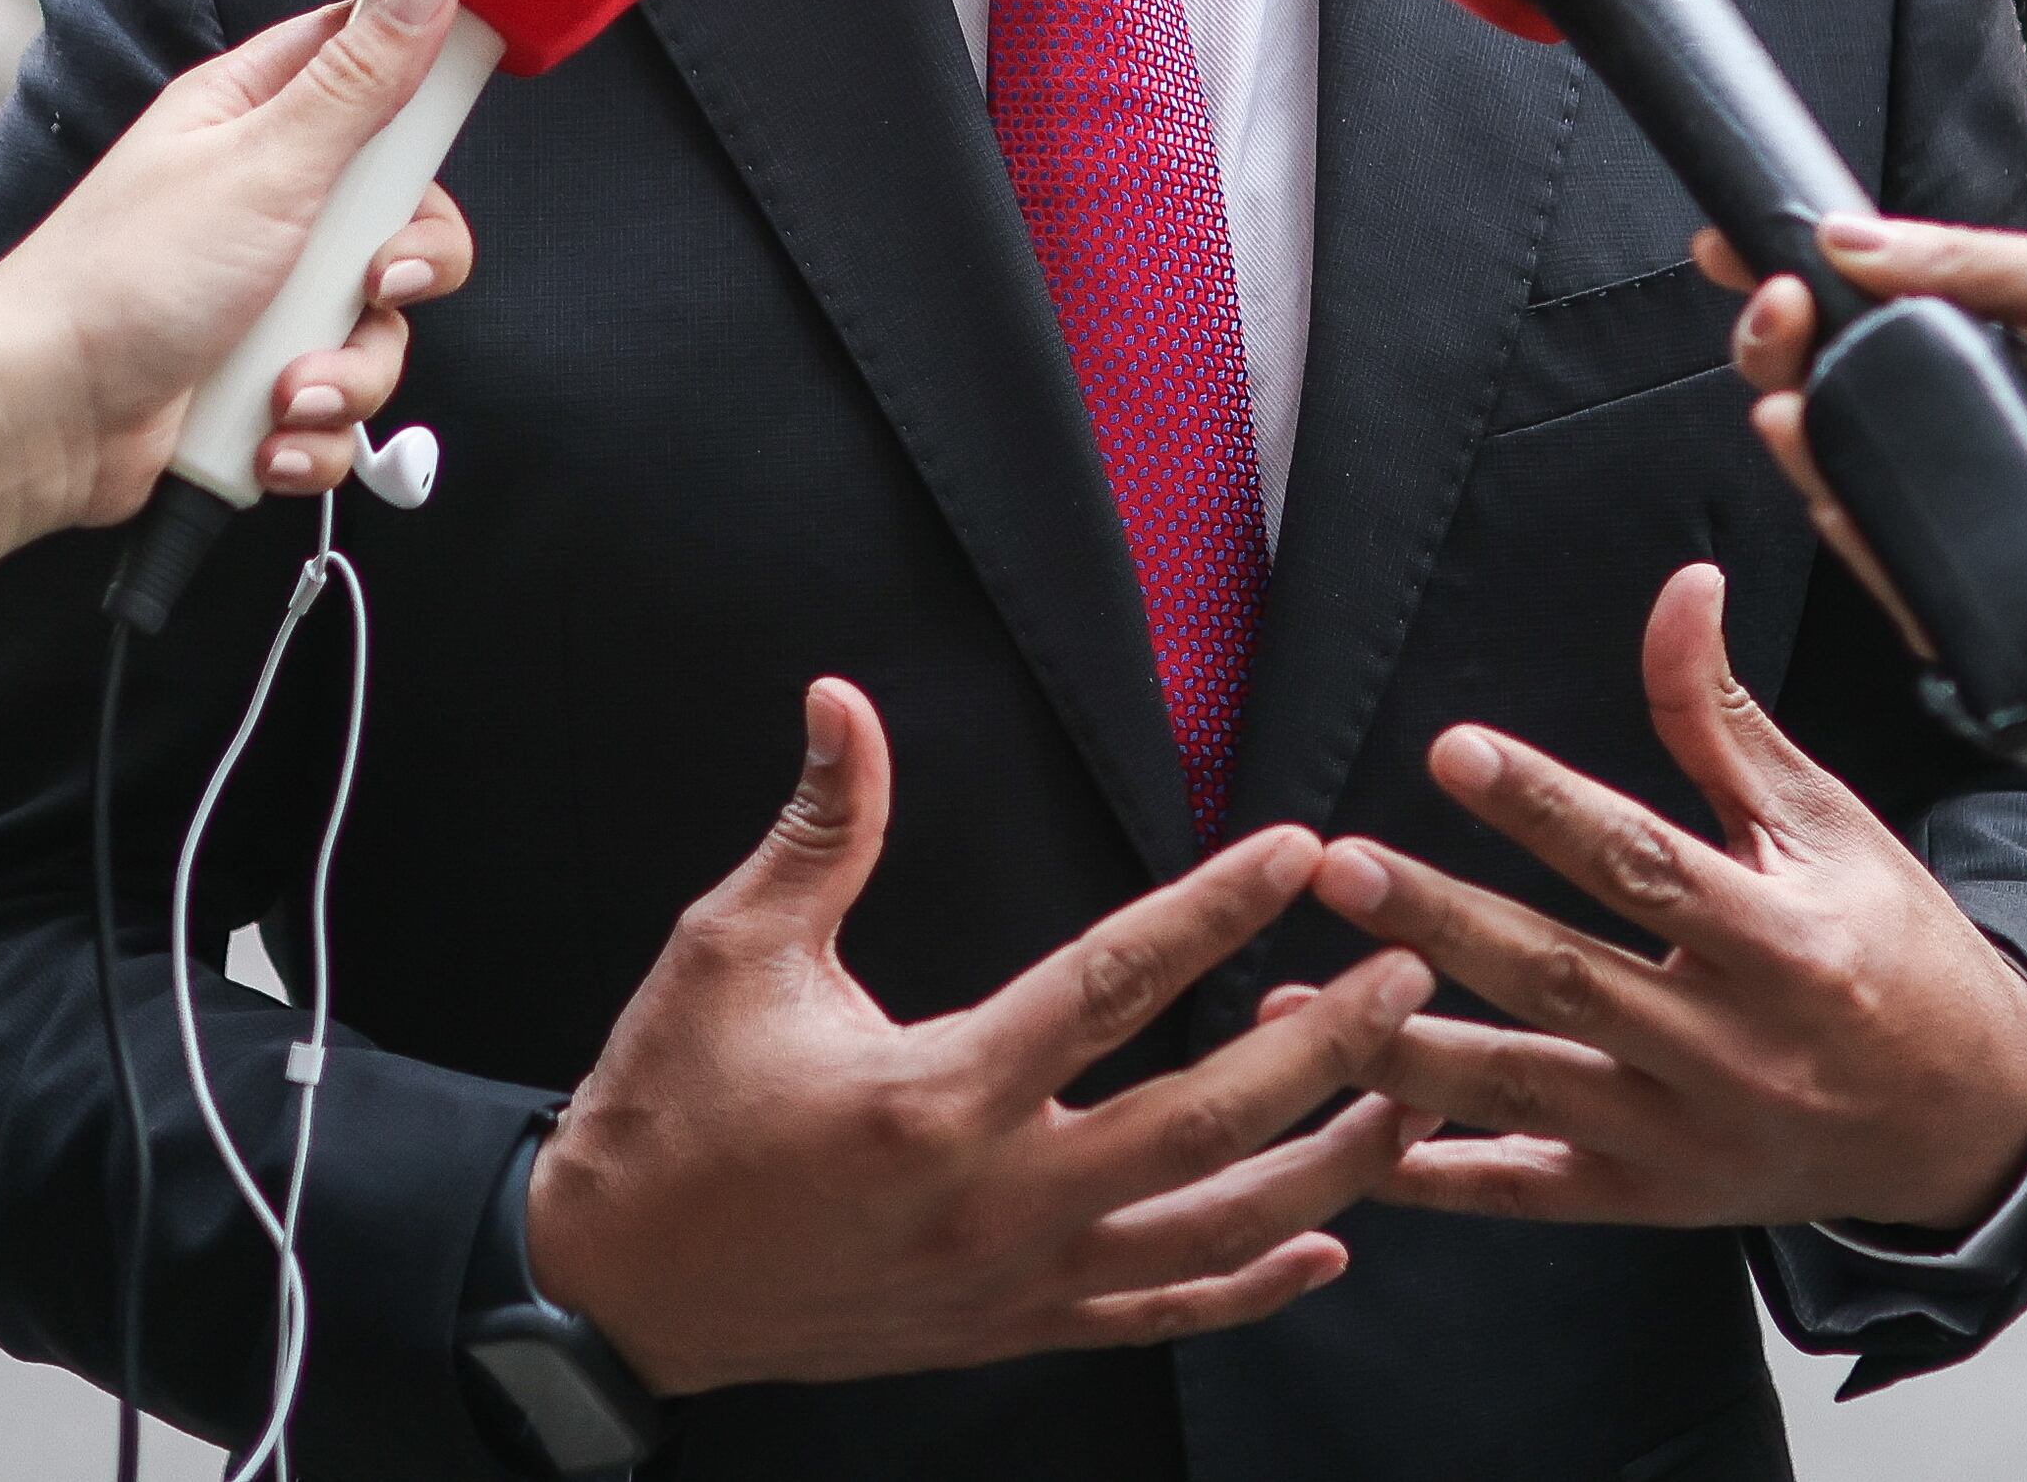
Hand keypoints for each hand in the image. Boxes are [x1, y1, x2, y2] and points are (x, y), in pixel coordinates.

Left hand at [0, 0, 479, 650]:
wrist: (38, 420)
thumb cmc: (124, 275)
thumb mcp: (266, 162)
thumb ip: (362, 78)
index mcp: (256, 117)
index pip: (369, 65)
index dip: (422, 90)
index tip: (439, 131)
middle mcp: (268, 200)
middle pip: (402, 214)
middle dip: (404, 271)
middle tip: (373, 284)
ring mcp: (266, 295)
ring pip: (378, 325)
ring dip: (350, 374)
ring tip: (289, 391)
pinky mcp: (260, 380)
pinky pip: (338, 406)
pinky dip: (312, 434)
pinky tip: (267, 438)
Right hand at [522, 679, 1436, 1395]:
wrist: (617, 1290)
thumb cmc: (669, 1108)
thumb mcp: (728, 951)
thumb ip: (821, 828)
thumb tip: (847, 699)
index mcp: (934, 1094)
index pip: (1114, 986)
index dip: (1215, 910)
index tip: (1298, 850)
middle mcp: (994, 1199)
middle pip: (1204, 1124)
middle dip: (1326, 1050)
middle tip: (1408, 971)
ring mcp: (1013, 1280)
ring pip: (1208, 1232)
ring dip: (1322, 1165)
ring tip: (1406, 1094)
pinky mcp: (1011, 1328)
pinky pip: (1159, 1312)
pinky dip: (1251, 1284)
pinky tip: (1323, 1242)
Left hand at [1294, 563, 2026, 1234]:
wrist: (1971, 1118)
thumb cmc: (1887, 945)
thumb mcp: (1825, 824)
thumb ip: (1724, 718)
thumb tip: (1681, 585)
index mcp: (1783, 943)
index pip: (1647, 867)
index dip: (1548, 807)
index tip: (1454, 750)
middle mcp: (1734, 1052)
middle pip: (1564, 981)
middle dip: (1442, 925)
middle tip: (1336, 866)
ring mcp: (1688, 1138)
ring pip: (1526, 1094)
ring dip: (1403, 1051)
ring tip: (1287, 1008)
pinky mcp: (1654, 1198)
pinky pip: (1528, 1191)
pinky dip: (1435, 1173)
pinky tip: (1345, 1128)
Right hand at [1766, 214, 2026, 642]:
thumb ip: (1972, 267)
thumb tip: (1847, 239)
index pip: (1886, 313)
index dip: (1805, 290)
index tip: (1736, 254)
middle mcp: (2015, 427)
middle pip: (1859, 407)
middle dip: (1789, 361)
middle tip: (1771, 323)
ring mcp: (2023, 513)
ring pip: (1876, 497)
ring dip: (1811, 453)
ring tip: (1790, 411)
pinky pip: (1930, 589)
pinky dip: (1874, 558)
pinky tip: (1843, 511)